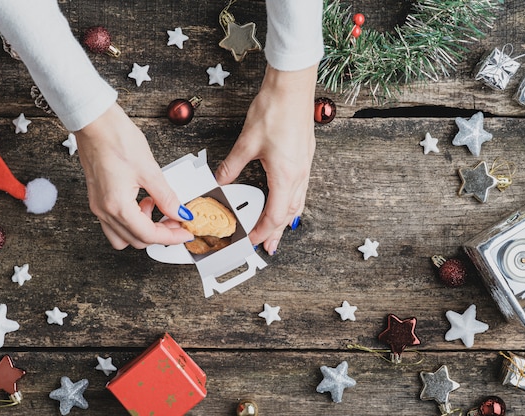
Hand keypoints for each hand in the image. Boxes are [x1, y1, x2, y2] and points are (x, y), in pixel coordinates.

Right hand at [75, 103, 193, 248]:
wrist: (95, 122)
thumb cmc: (116, 139)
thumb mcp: (149, 170)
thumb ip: (167, 197)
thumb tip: (180, 213)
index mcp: (117, 205)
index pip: (148, 235)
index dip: (171, 237)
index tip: (185, 233)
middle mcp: (104, 210)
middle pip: (136, 239)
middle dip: (159, 233)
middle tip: (176, 220)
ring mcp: (98, 205)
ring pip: (123, 235)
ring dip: (143, 229)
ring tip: (156, 207)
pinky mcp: (98, 198)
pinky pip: (116, 221)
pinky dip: (132, 219)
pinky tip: (143, 201)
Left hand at [216, 63, 317, 254]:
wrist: (292, 87)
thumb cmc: (274, 111)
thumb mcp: (247, 143)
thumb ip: (231, 166)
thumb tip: (219, 180)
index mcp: (285, 176)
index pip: (273, 216)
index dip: (261, 232)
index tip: (250, 241)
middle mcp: (299, 175)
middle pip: (289, 214)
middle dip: (277, 233)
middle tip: (267, 247)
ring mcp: (305, 166)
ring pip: (297, 203)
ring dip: (286, 219)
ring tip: (277, 231)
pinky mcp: (305, 157)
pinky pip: (300, 189)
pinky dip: (291, 203)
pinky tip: (285, 200)